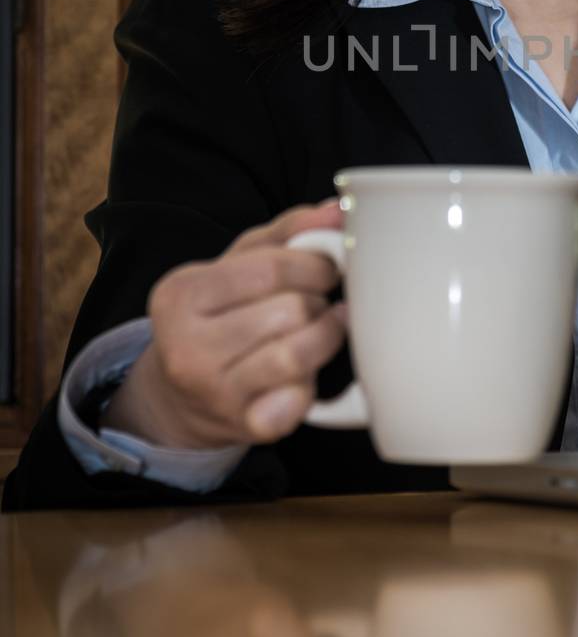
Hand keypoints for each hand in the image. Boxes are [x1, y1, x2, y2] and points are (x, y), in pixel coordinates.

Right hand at [103, 200, 348, 449]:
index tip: (327, 269)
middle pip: (289, 311)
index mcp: (181, 293)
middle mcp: (187, 345)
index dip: (315, 265)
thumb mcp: (238, 264)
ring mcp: (213, 391)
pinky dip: (311, 388)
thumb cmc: (219, 316)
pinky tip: (304, 376)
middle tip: (317, 303)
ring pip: (297, 357)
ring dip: (324, 339)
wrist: (180, 397)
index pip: (270, 268)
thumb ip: (287, 232)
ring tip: (324, 330)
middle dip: (318, 302)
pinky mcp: (243, 427)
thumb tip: (336, 210)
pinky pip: (298, 403)